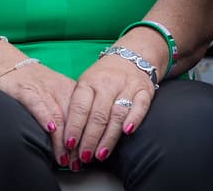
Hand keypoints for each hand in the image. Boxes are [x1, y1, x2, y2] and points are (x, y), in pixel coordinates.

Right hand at [0, 61, 77, 162]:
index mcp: (71, 90)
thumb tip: (78, 142)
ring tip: (64, 157)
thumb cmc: (32, 84)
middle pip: (74, 118)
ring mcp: (43, 89)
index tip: (87, 156)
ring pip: (58, 115)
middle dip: (76, 144)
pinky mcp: (25, 90)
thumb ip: (66, 113)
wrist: (5, 64)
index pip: (84, 116)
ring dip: (62, 140)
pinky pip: (38, 104)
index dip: (86, 138)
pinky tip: (50, 130)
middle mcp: (60, 89)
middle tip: (76, 162)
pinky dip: (45, 117)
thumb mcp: (54, 95)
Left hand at [62, 55, 155, 169]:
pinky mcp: (144, 90)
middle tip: (85, 156)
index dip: (74, 127)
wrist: (131, 56)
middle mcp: (108, 83)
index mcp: (89, 82)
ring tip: (101, 154)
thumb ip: (79, 108)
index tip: (69, 144)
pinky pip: (140, 105)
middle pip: (98, 114)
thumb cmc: (103, 78)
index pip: (80, 106)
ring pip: (117, 113)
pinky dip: (134, 119)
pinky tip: (127, 132)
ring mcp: (127, 86)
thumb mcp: (86, 85)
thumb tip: (68, 139)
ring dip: (109, 137)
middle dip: (90, 138)